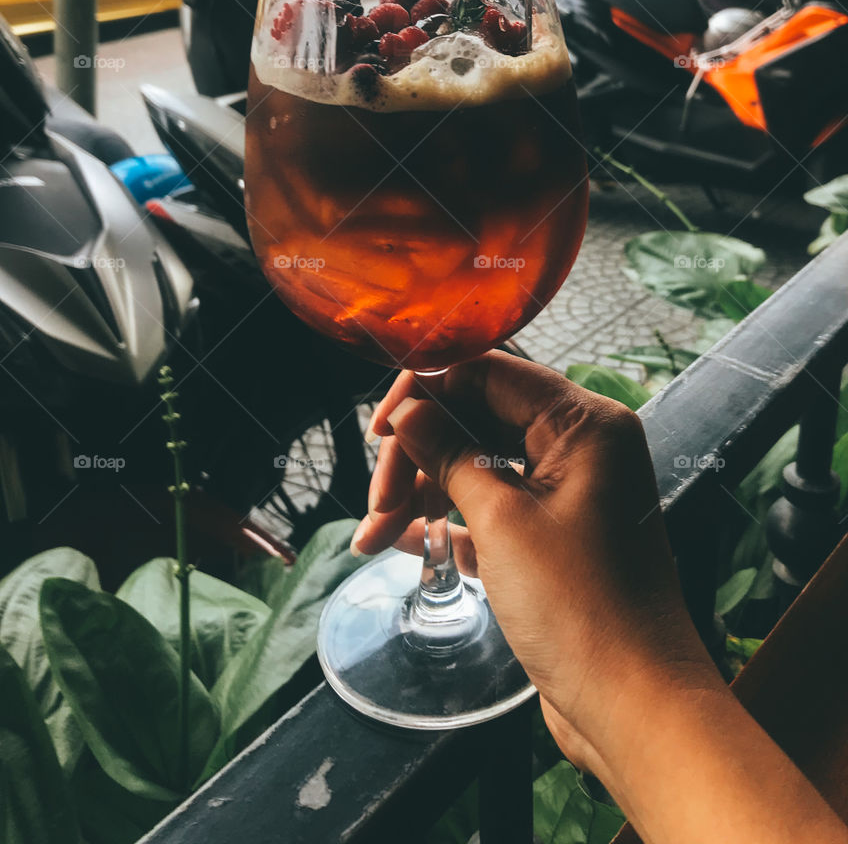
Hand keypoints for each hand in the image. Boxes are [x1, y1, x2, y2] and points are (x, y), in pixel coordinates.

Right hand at [352, 351, 706, 773]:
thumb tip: (407, 411)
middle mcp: (581, 448)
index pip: (489, 372)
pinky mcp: (554, 537)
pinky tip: (405, 543)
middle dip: (418, 456)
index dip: (426, 392)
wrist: (634, 706)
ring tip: (373, 538)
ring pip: (478, 466)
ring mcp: (568, 493)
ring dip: (423, 494)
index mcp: (584, 424)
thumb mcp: (500, 521)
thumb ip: (448, 454)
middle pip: (478, 419)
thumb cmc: (581, 609)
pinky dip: (449, 521)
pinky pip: (491, 508)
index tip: (379, 428)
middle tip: (375, 504)